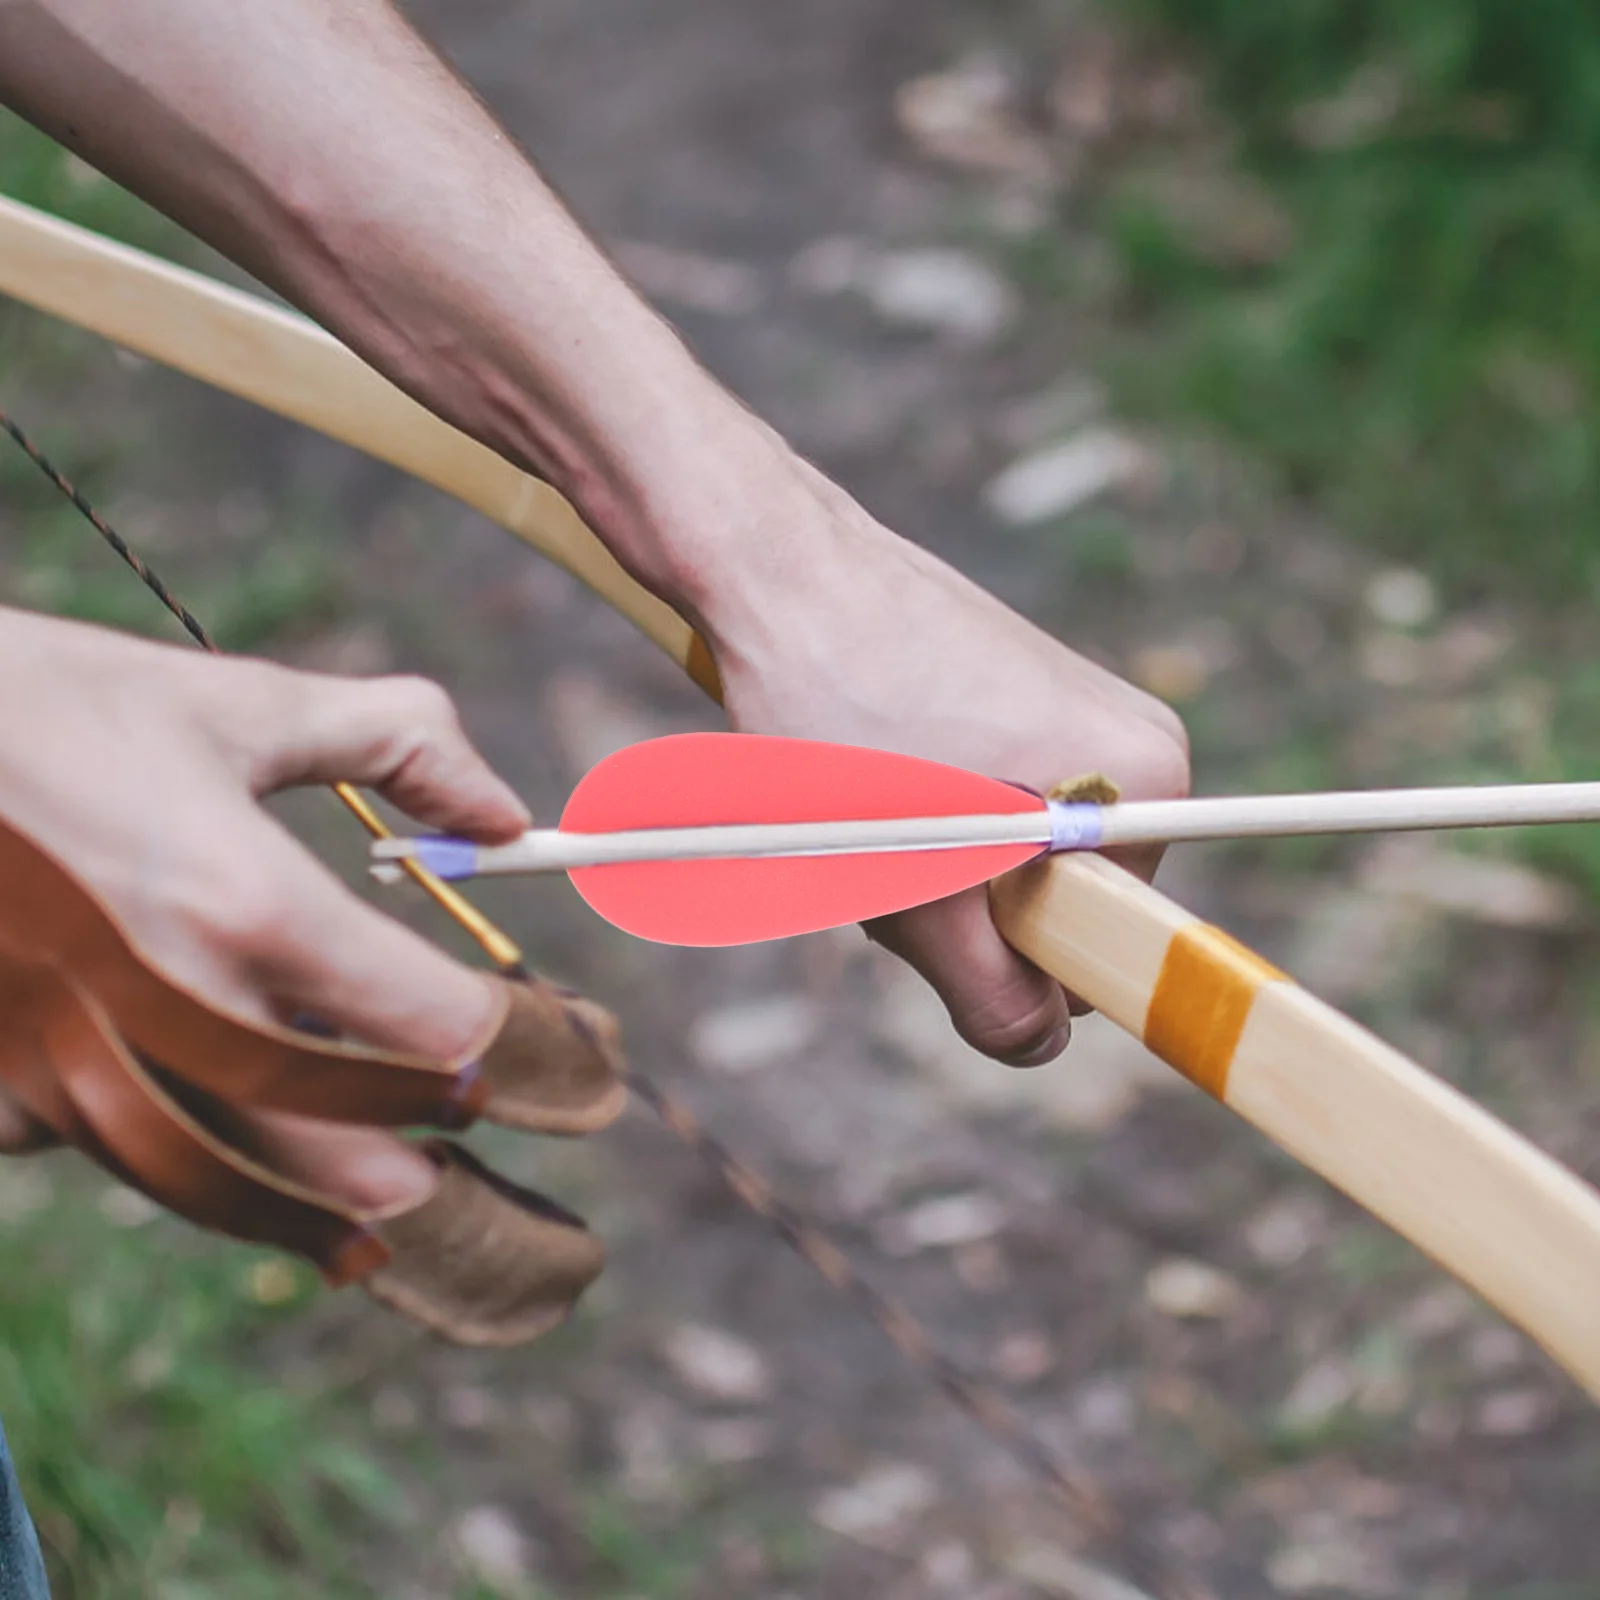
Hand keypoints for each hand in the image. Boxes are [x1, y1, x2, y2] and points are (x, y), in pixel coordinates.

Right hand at [0, 606, 528, 1208]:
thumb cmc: (60, 707)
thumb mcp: (239, 706)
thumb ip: (398, 747)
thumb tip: (509, 814)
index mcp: (248, 901)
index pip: (418, 1016)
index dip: (488, 1039)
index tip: (510, 1047)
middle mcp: (167, 999)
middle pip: (326, 1130)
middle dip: (406, 1161)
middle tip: (447, 1171)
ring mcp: (68, 1055)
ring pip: (209, 1177)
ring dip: (297, 1215)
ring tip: (364, 1239)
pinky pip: (89, 1143)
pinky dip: (152, 1153)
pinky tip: (188, 1140)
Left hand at [659, 443, 1189, 1068]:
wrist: (770, 562)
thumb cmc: (839, 705)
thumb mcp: (912, 877)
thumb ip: (985, 985)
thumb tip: (1041, 1044)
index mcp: (1145, 781)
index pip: (1108, 950)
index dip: (1013, 961)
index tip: (934, 906)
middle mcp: (1132, 748)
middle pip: (1053, 909)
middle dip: (958, 914)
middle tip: (884, 853)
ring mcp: (1071, 721)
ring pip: (1002, 869)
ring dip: (923, 874)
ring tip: (862, 806)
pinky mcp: (1010, 708)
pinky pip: (978, 818)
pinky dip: (915, 831)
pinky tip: (859, 783)